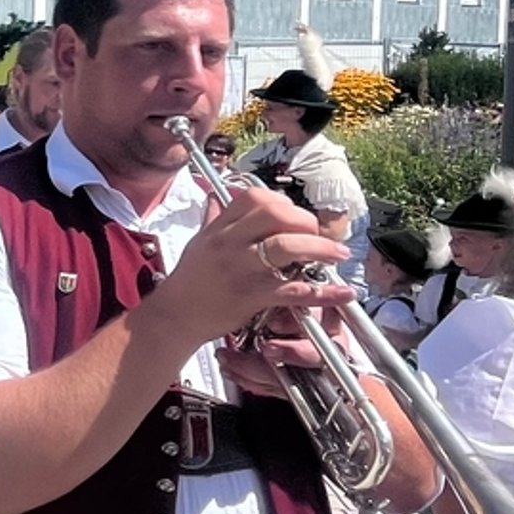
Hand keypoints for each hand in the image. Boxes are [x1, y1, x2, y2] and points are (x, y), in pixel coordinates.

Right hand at [149, 185, 352, 345]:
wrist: (173, 317)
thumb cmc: (188, 282)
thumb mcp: (198, 243)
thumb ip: (213, 219)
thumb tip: (217, 196)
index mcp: (219, 228)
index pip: (255, 198)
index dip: (283, 203)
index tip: (295, 216)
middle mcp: (229, 244)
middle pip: (276, 215)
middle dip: (306, 222)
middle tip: (319, 234)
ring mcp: (239, 269)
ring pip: (286, 247)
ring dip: (319, 249)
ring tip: (336, 255)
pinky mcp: (249, 297)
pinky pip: (291, 290)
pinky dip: (322, 292)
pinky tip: (341, 293)